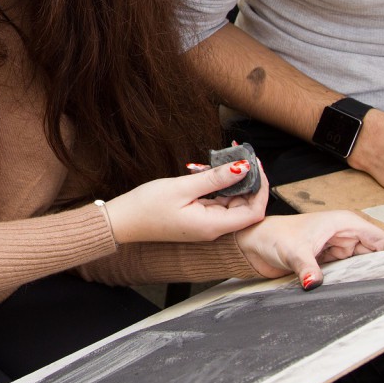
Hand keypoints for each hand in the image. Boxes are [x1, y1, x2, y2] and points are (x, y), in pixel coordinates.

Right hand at [105, 160, 266, 243]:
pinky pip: (216, 202)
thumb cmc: (147, 206)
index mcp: (213, 225)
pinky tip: (205, 171)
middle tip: (239, 154)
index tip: (255, 165)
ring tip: (220, 159)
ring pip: (230, 202)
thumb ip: (215, 178)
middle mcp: (213, 228)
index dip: (261, 188)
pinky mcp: (197, 219)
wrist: (122, 222)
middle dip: (247, 180)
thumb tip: (244, 167)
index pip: (255, 211)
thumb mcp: (182, 187)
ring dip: (230, 181)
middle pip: (245, 206)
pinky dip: (216, 186)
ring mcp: (205, 224)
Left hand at [236, 211, 383, 287]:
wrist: (253, 245)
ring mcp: (338, 248)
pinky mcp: (329, 261)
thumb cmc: (272, 237)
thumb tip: (314, 283)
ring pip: (363, 266)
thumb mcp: (292, 251)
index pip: (382, 239)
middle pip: (376, 255)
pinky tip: (354, 293)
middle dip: (379, 271)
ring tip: (371, 295)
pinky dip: (351, 281)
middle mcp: (345, 234)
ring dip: (364, 278)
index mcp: (344, 222)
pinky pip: (349, 272)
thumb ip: (306, 267)